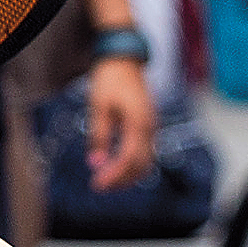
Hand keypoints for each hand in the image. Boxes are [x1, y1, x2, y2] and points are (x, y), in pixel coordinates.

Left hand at [83, 58, 156, 188]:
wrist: (124, 60)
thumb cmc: (110, 80)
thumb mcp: (98, 108)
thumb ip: (99, 136)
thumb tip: (95, 164)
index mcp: (139, 122)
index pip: (129, 158)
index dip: (114, 175)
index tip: (97, 184)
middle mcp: (150, 127)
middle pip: (141, 165)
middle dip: (121, 179)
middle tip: (99, 186)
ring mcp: (152, 127)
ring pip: (146, 161)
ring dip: (128, 174)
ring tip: (107, 180)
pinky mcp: (149, 126)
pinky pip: (145, 152)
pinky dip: (132, 164)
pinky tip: (116, 166)